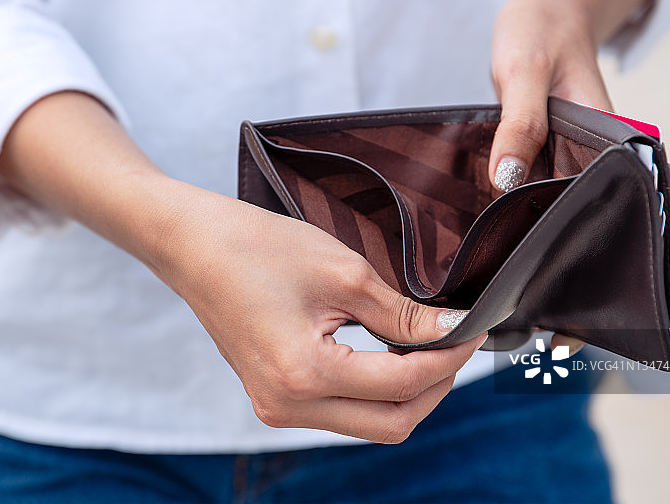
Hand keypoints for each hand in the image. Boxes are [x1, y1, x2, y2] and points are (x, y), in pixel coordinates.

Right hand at [0, 92, 484, 443]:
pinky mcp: (274, 397)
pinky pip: (342, 411)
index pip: (404, 383)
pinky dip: (375, 389)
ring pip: (369, 422)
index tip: (477, 327)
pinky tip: (389, 353)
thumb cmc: (257, 247)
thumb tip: (453, 329)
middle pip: (391, 423)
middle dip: (436, 386)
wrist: (193, 246)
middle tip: (458, 341)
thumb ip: (402, 313)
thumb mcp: (343, 272)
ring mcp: (277, 408)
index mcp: (304, 375)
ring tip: (429, 345)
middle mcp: (288, 406)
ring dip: (407, 391)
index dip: (451, 357)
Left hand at [489, 0, 656, 354]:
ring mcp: (571, 165)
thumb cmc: (539, 34)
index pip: (611, 219)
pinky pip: (537, 204)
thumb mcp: (525, 74)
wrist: (543, 10)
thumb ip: (519, 127)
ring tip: (514, 311)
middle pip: (587, 233)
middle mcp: (594, 164)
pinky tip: (498, 262)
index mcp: (607, 146)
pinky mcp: (546, 161)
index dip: (595, 271)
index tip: (570, 319)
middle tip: (535, 334)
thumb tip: (506, 184)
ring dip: (540, 262)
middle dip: (564, 280)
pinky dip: (521, 231)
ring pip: (561, 224)